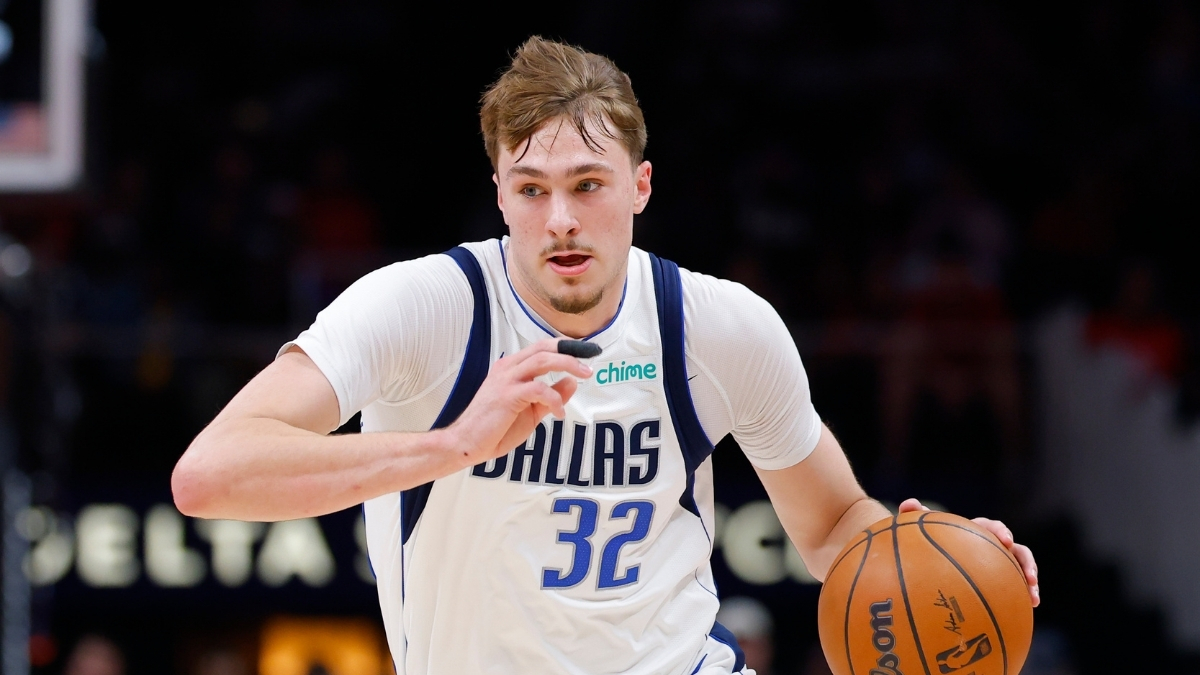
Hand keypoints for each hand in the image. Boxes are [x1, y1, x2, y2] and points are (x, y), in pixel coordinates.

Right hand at [445, 338, 592, 465]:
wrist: (466, 443)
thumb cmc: (495, 428)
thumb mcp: (531, 411)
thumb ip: (551, 396)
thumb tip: (572, 382)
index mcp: (511, 368)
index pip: (541, 348)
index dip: (565, 347)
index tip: (586, 352)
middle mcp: (508, 368)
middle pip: (544, 347)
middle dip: (571, 351)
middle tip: (591, 361)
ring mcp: (506, 380)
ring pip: (542, 360)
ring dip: (567, 365)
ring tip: (584, 376)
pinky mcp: (506, 395)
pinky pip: (538, 389)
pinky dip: (554, 399)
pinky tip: (559, 413)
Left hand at [898, 498, 1039, 607]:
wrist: (934, 557)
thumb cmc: (928, 541)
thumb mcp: (922, 530)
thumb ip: (915, 515)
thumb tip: (908, 503)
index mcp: (977, 532)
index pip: (992, 527)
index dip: (1000, 531)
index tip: (1004, 539)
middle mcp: (993, 547)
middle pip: (1016, 550)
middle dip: (1025, 560)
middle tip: (1028, 572)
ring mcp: (1000, 566)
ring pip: (1022, 571)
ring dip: (1030, 580)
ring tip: (1033, 596)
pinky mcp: (1001, 583)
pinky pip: (1015, 590)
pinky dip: (1022, 598)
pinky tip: (1027, 609)